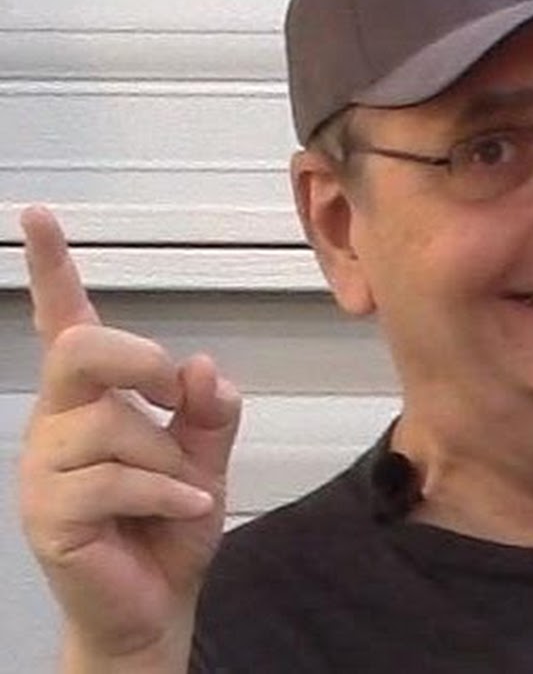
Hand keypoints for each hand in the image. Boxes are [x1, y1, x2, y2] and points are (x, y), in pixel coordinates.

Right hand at [17, 206, 241, 670]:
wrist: (157, 600)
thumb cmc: (171, 518)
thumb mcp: (204, 453)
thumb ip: (209, 407)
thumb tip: (200, 364)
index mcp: (93, 397)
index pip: (66, 321)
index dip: (52, 268)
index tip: (39, 216)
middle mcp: (58, 420)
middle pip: (79, 350)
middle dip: (138, 360)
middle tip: (170, 392)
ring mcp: (45, 467)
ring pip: (113, 426)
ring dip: (168, 457)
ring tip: (179, 488)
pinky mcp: (47, 513)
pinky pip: (116, 479)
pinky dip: (168, 491)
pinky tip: (184, 508)